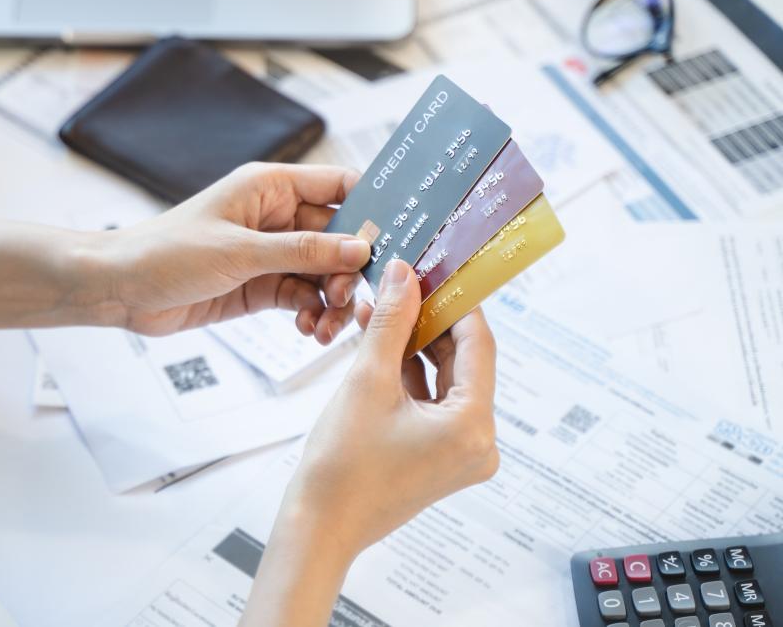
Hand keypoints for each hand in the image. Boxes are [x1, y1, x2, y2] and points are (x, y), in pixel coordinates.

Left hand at [107, 163, 370, 340]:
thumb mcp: (241, 252)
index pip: (338, 186)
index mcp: (270, 187)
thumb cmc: (167, 252)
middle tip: (349, 299)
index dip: (371, 207)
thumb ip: (303, 251)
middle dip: (351, 268)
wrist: (120, 289)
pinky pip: (301, 297)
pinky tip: (308, 330)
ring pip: (322, 272)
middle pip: (338, 236)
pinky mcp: (259, 285)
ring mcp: (269, 253)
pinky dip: (311, 313)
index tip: (397, 237)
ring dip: (332, 299)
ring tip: (327, 325)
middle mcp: (275, 217)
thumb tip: (360, 249)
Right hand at [294, 259, 498, 555]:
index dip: (455, 301)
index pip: (477, 344)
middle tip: (402, 285)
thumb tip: (406, 276)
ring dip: (414, 346)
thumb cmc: (342, 466)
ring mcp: (461, 453)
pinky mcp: (440, 458)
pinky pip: (432, 402)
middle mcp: (478, 442)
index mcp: (472, 426)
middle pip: (462, 362)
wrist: (318, 527)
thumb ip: (392, 322)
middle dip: (428, 321)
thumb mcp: (367, 380)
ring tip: (380, 311)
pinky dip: (409, 375)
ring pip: (444, 380)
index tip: (435, 269)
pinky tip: (379, 345)